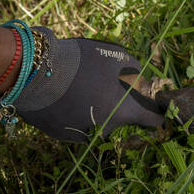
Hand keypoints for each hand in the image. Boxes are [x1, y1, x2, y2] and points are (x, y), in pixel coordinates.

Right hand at [15, 28, 162, 141]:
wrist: (33, 72)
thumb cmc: (81, 61)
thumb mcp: (117, 57)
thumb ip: (135, 71)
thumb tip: (142, 80)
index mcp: (123, 112)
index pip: (152, 120)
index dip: (158, 114)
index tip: (160, 111)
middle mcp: (105, 130)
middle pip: (122, 120)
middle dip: (121, 107)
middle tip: (110, 88)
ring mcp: (82, 136)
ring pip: (98, 124)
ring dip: (97, 111)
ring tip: (85, 89)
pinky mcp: (61, 135)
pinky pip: (78, 125)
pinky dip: (78, 114)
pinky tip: (68, 96)